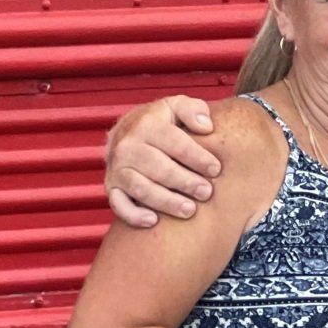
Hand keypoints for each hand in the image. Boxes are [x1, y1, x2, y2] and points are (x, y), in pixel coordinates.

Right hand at [104, 96, 221, 225]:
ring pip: (141, 188)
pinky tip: (154, 221)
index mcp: (146, 125)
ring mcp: (117, 168)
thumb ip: (193, 109)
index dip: (197, 158)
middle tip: (206, 193)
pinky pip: (119, 205)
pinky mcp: (111, 187)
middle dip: (185, 182)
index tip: (216, 169)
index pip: (175, 143)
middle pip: (159, 168)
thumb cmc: (161, 122)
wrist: (126, 132)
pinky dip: (134, 215)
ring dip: (166, 201)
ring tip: (190, 210)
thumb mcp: (176, 106)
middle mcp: (128, 147)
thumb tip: (206, 127)